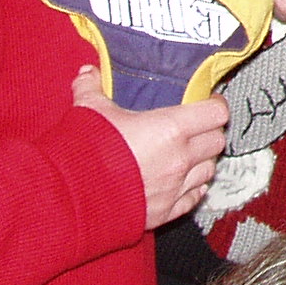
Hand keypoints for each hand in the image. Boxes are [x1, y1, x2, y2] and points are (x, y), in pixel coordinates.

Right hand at [73, 67, 226, 229]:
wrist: (69, 199)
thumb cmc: (83, 152)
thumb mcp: (88, 110)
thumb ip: (92, 87)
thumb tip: (88, 72)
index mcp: (170, 129)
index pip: (216, 113)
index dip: (214, 106)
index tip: (207, 102)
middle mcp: (180, 159)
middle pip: (216, 142)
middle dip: (209, 133)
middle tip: (195, 128)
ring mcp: (175, 188)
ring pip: (209, 170)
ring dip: (202, 161)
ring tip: (186, 155)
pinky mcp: (166, 212)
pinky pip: (193, 198)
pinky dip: (191, 189)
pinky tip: (178, 182)